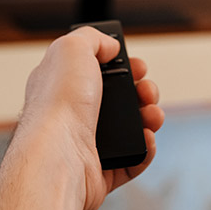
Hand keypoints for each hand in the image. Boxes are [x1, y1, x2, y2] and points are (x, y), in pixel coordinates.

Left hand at [0, 28, 164, 209]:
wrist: (58, 155)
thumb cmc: (58, 104)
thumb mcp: (71, 47)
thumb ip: (92, 38)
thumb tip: (110, 46)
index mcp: (62, 85)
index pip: (96, 71)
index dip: (122, 65)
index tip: (135, 65)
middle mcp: (73, 114)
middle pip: (119, 98)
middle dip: (143, 90)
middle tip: (146, 91)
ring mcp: (87, 144)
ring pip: (131, 128)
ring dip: (150, 117)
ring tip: (152, 115)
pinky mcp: (100, 171)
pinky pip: (133, 159)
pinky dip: (146, 149)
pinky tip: (146, 138)